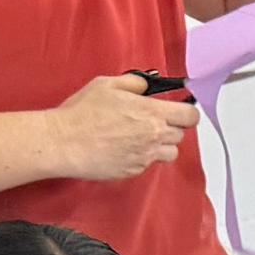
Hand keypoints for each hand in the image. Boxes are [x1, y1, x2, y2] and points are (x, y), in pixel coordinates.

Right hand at [43, 73, 200, 184]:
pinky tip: (124, 148)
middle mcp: (153, 136)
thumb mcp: (107, 84)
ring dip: (161, 145)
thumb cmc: (82, 113)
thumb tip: (147, 86)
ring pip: (170, 152)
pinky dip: (143, 157)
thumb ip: (134, 83)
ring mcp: (145, 157)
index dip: (186, 112)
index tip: (178, 110)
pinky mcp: (134, 171)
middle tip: (151, 122)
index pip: (190, 116)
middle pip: (181, 135)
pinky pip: (149, 164)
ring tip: (140, 137)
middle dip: (170, 127)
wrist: (64, 142)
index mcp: (151, 112)